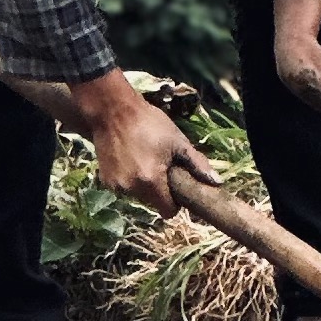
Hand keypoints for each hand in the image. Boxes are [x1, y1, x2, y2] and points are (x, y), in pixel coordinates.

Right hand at [70, 69, 214, 219]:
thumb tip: (216, 181)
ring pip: (137, 195)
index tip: (174, 186)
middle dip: (158, 190)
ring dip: (141, 185)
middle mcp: (132, 189)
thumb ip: (197, 163)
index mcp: (152, 181)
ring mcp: (116, 186)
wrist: (113, 110)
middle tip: (158, 166)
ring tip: (142, 160)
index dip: (174, 202)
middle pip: (152, 202)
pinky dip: (127, 179)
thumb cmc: (149, 123)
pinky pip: (123, 187)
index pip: (168, 211)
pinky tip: (127, 160)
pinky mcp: (105, 180)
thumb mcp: (177, 141)